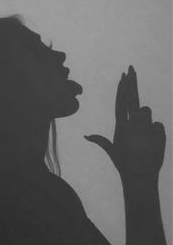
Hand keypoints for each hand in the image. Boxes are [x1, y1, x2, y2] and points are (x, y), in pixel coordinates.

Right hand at [84, 66, 165, 180]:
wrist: (140, 176)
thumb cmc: (124, 163)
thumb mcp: (112, 151)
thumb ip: (100, 141)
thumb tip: (85, 136)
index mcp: (121, 126)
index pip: (121, 103)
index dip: (122, 88)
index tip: (123, 77)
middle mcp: (132, 123)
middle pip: (132, 97)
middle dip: (131, 81)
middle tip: (131, 68)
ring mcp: (146, 127)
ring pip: (147, 112)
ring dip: (145, 119)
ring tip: (142, 137)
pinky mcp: (158, 132)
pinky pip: (158, 125)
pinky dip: (156, 131)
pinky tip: (151, 143)